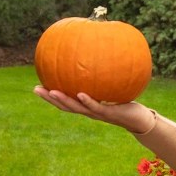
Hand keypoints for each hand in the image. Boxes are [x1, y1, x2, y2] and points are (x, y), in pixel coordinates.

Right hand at [33, 86, 153, 133]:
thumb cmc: (125, 103)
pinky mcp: (109, 114)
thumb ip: (103, 77)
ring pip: (77, 108)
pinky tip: (80, 93)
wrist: (139, 119)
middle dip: (49, 98)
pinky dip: (87, 101)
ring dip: (63, 101)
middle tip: (35, 89)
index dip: (50, 96)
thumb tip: (97, 56)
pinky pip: (96, 107)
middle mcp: (89, 111)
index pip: (65, 101)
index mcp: (86, 106)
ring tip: (51, 92)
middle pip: (65, 106)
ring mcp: (98, 114)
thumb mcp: (112, 88)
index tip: (37, 86)